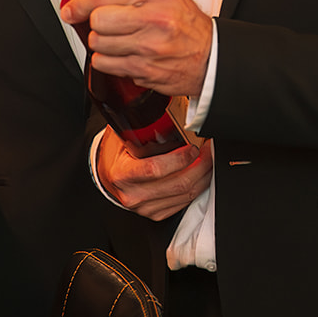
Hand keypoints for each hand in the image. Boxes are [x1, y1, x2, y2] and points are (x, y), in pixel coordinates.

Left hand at [62, 0, 211, 97]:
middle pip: (98, 20)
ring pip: (98, 44)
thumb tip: (87, 2)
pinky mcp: (144, 69)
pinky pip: (106, 65)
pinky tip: (125, 55)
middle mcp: (154, 18)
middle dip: (97, 24)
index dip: (80, 3)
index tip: (71, 9)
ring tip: (121, 41)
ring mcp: (148, 46)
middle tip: (109, 25)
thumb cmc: (187, 25)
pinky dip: (109, 61)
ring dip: (103, 43)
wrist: (211, 57)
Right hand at [95, 129, 212, 220]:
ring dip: (204, 176)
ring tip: (210, 159)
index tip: (194, 146)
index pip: (155, 168)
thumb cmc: (116, 153)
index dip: (180, 158)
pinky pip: (184, 203)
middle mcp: (133, 194)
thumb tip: (162, 103)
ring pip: (185, 195)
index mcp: (123, 174)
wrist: (107, 175)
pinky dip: (198, 187)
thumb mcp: (122, 135)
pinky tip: (202, 174)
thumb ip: (139, 124)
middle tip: (209, 149)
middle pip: (178, 184)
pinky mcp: (156, 214)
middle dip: (201, 165)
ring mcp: (145, 207)